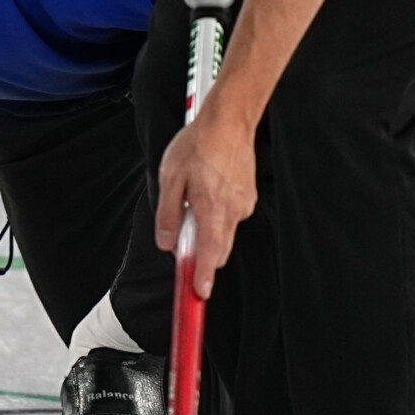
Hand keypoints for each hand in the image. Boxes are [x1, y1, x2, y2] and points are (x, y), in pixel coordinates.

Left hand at [154, 104, 256, 297]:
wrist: (229, 120)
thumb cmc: (199, 144)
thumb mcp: (170, 177)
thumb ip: (167, 214)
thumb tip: (166, 241)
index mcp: (212, 209)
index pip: (210, 256)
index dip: (203, 279)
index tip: (198, 295)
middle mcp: (233, 211)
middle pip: (218, 249)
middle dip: (201, 252)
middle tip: (181, 234)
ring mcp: (244, 204)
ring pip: (223, 231)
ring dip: (207, 227)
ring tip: (193, 195)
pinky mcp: (248, 196)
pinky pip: (230, 215)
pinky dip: (217, 212)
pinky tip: (207, 187)